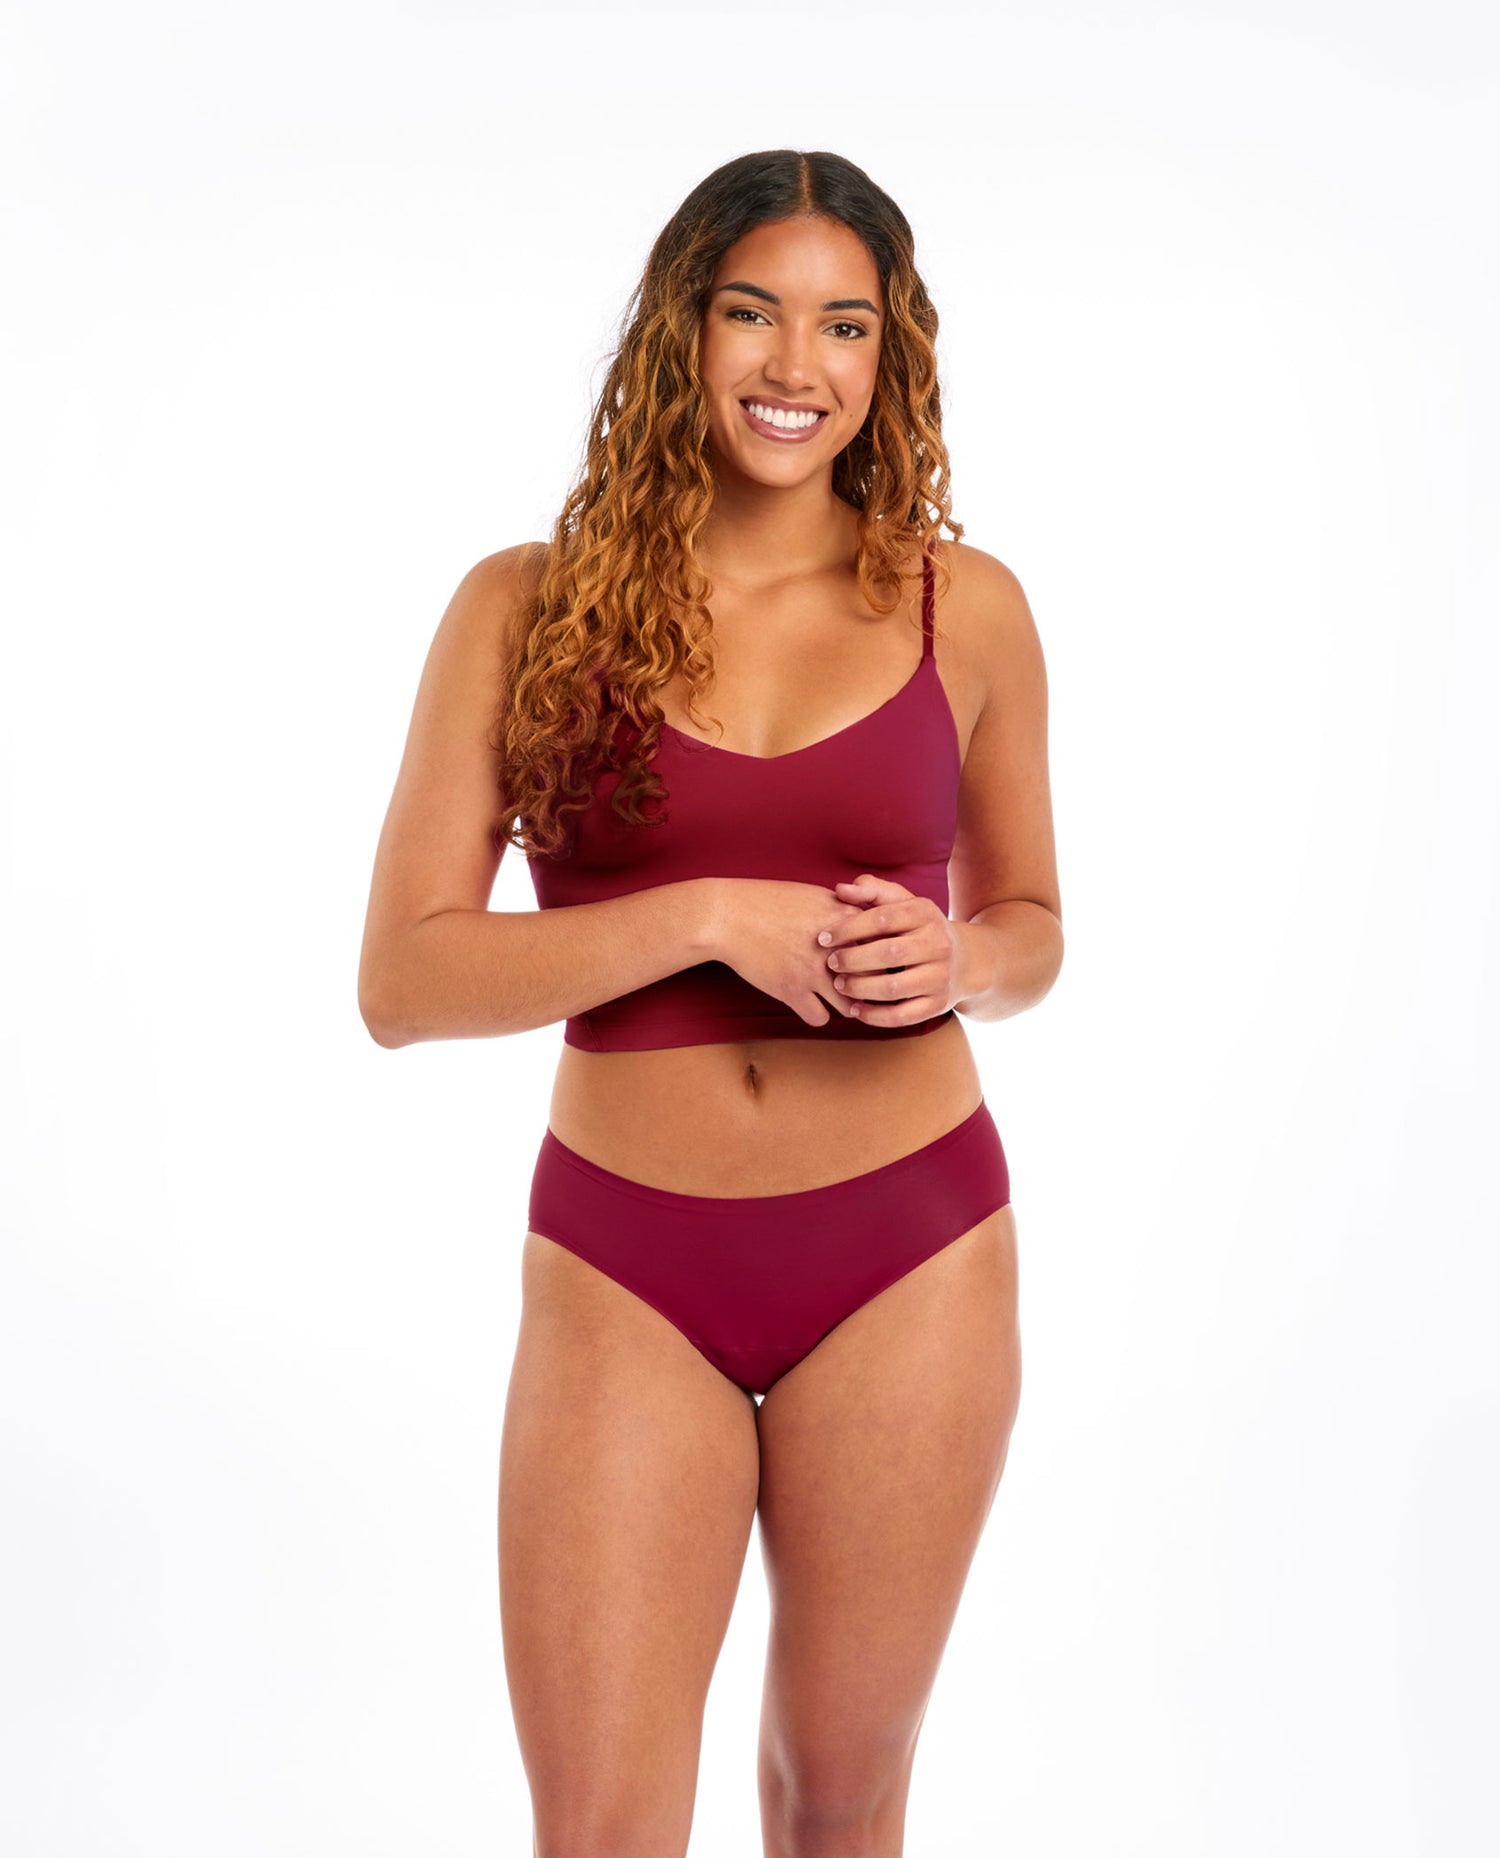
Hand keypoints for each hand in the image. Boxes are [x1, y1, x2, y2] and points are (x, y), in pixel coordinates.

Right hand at [709, 879, 871, 1026]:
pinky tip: (810, 1004)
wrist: (727, 915)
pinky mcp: (791, 991)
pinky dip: (817, 1015)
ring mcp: (813, 972)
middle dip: (870, 985)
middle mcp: (835, 948)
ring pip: (851, 1006)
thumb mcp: (813, 895)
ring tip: (838, 999)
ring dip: (846, 1004)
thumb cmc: (767, 901)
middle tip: (862, 987)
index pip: (884, 946)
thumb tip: (864, 918)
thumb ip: (843, 909)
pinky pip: (820, 1018)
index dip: (882, 957)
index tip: (876, 962)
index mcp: (844, 920)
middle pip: (874, 978)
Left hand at [814, 873, 956, 1027]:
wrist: (963, 961)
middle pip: (888, 954)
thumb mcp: (902, 903)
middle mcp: (937, 944)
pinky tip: (855, 1010)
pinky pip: (903, 1016)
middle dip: (852, 960)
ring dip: (860, 989)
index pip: (882, 919)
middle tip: (830, 964)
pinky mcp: (938, 1004)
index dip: (848, 929)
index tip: (822, 938)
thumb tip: (840, 889)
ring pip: (894, 988)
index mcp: (925, 914)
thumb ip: (872, 891)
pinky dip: (875, 1016)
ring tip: (840, 985)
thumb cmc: (917, 928)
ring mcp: (940, 976)